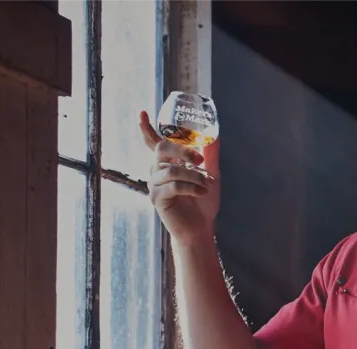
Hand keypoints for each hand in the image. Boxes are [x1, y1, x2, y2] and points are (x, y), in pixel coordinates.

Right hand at [137, 110, 219, 242]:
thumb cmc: (203, 202)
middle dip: (183, 150)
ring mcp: (155, 184)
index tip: (142, 112)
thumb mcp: (210, 174)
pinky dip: (192, 187)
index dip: (146, 128)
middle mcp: (157, 171)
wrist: (201, 227)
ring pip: (172, 170)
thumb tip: (214, 134)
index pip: (153, 143)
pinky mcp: (157, 198)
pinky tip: (202, 192)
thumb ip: (210, 155)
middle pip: (161, 148)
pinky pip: (173, 186)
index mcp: (167, 163)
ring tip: (207, 184)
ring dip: (194, 175)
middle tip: (200, 160)